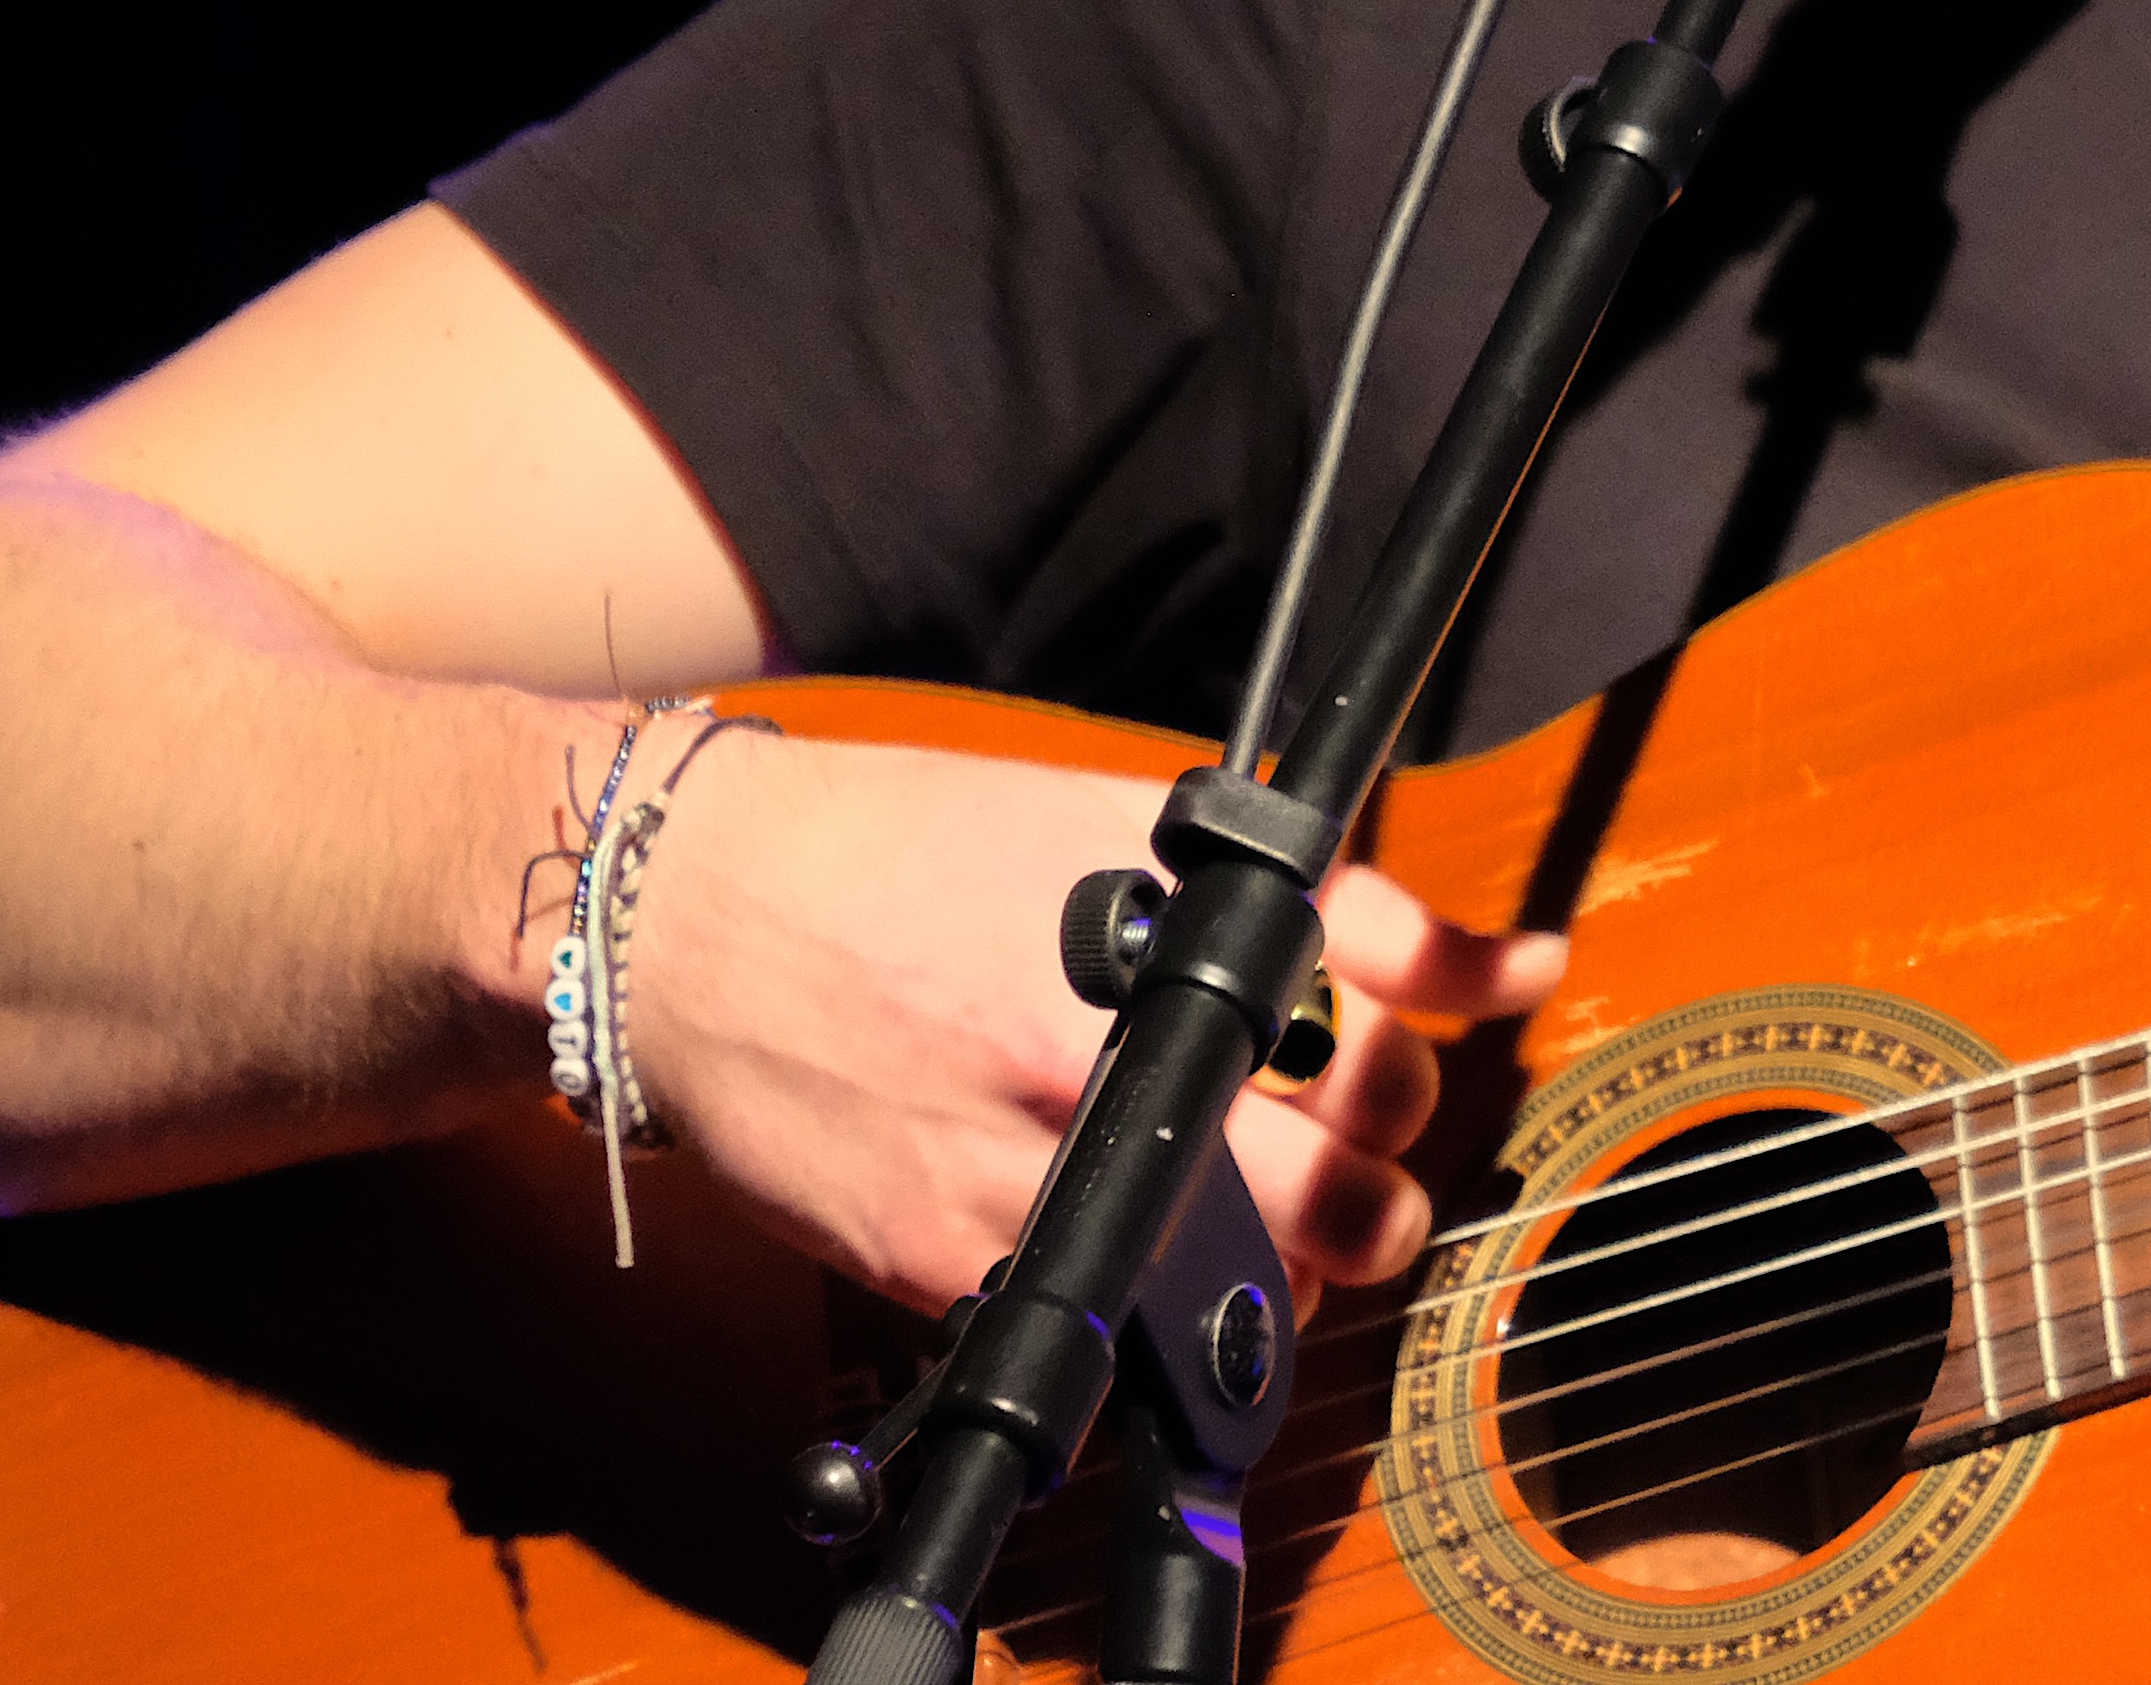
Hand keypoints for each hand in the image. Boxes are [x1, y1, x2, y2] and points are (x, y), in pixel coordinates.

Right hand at [609, 732, 1562, 1311]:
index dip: (1446, 1009)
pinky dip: (1158, 1321)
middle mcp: (1115, 1048)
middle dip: (1384, 1181)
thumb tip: (1451, 951)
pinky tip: (1153, 1268)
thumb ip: (1285, 886)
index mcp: (1166, 922)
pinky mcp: (949, 1258)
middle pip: (1342, 1169)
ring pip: (1245, 1281)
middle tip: (1369, 1169)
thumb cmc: (897, 853)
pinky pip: (1113, 1335)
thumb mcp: (1106, 816)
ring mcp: (1032, 1166)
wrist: (692, 918)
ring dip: (1293, 1274)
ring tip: (1268, 1232)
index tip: (1458, 1014)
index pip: (1386, 979)